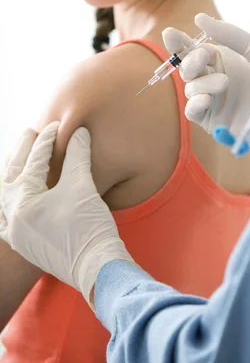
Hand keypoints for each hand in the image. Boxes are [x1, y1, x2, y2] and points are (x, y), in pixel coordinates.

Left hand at [0, 123, 133, 306]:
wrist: (96, 267)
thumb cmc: (88, 227)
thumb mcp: (82, 185)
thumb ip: (77, 155)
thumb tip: (79, 132)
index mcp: (23, 202)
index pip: (33, 163)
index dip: (46, 141)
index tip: (56, 127)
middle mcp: (12, 218)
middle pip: (11, 176)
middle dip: (21, 152)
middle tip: (30, 133)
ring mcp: (16, 234)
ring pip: (5, 198)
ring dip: (13, 176)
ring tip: (20, 160)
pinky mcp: (25, 245)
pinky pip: (7, 219)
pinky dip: (11, 203)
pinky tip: (17, 198)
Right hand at [163, 14, 249, 147]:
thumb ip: (230, 34)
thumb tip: (199, 18)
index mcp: (223, 61)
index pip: (193, 50)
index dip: (179, 42)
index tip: (171, 34)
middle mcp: (215, 80)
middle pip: (187, 69)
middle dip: (190, 61)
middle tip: (203, 57)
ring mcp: (214, 102)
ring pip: (190, 89)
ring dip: (200, 83)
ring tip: (224, 83)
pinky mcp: (215, 123)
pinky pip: (194, 113)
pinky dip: (195, 105)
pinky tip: (206, 99)